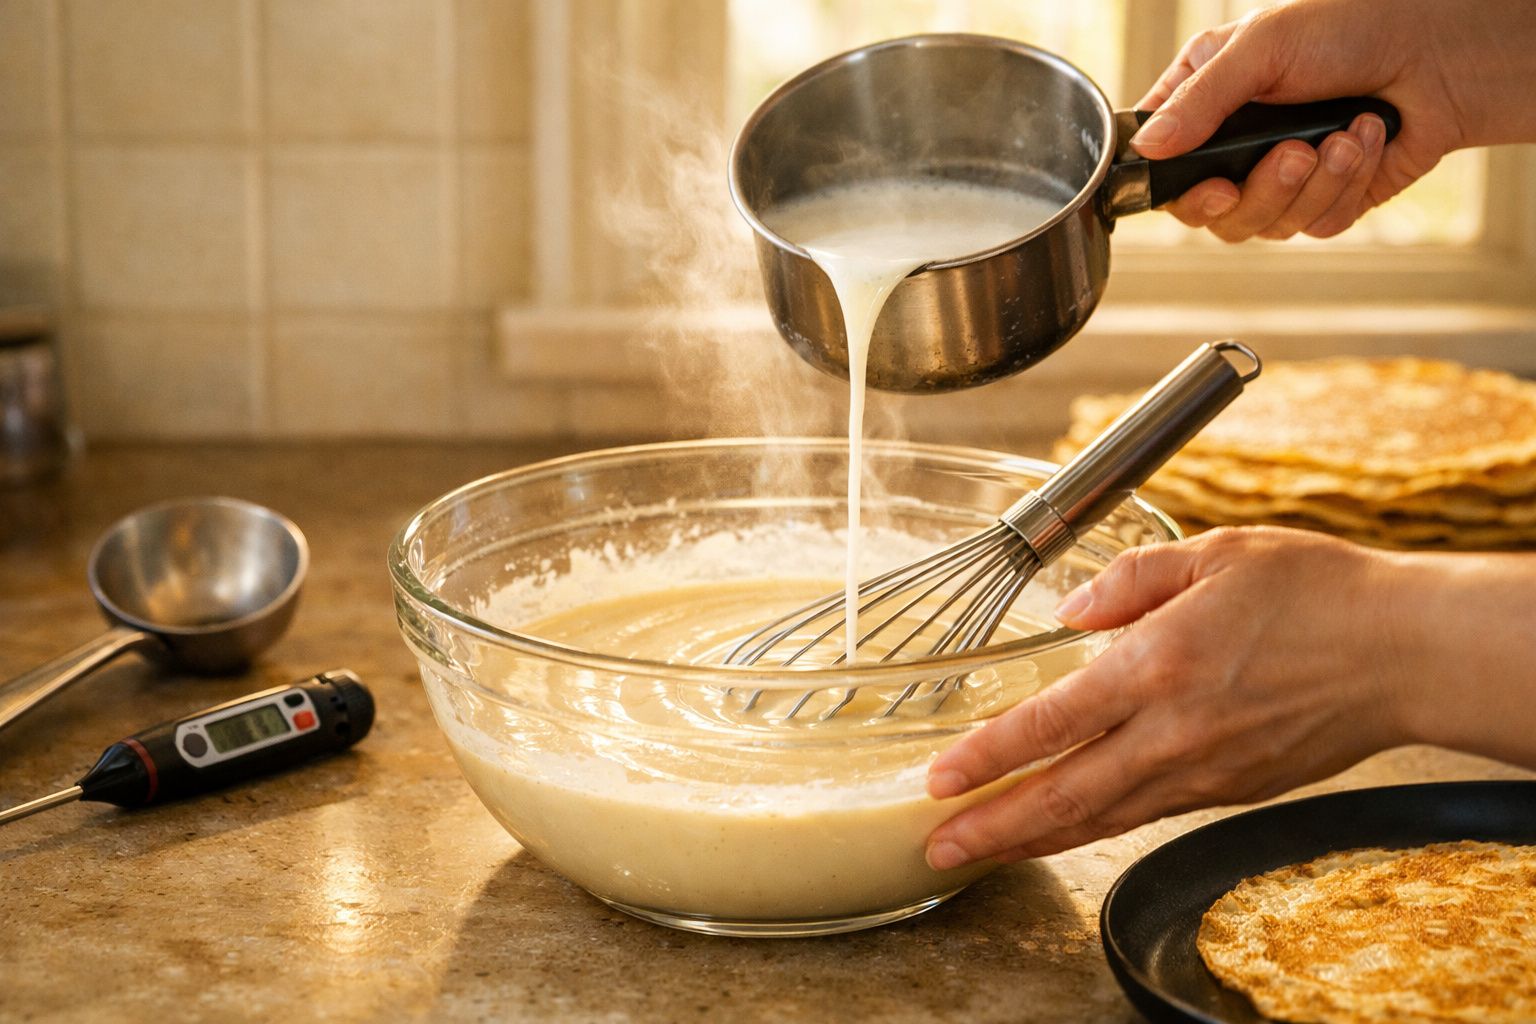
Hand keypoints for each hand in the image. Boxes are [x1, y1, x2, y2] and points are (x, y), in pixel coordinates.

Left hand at [923, 526, 1535, 868]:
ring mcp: (1203, 770)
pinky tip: (1063, 830)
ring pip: (1100, 819)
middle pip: (1063, 795)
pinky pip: (1145, 815)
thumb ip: (1131, 577)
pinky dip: (1093, 829)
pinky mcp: (1229, 789)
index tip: (938, 778)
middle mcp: (1172, 731)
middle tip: (937, 844)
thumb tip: (1071, 608)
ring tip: (980, 851)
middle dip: (992, 825)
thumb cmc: (1314, 593)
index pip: (1050, 725)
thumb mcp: (1214, 552)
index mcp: (1158, 665)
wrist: (1402, 652)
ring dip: (1033, 839)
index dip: (987, 756)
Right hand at [1133, 0, 1535, 240]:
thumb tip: (1147, 148)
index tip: (1213, 188)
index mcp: (1205, 104)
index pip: (1163, 171)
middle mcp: (1235, 148)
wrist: (1437, 52)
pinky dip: (1345, 187)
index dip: (1180, 193)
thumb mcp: (1262, 46)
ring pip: (1264, 226)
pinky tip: (1364, 141)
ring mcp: (1279, 179)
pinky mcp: (1324, 201)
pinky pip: (1315, 225)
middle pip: (1212, 215)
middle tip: (1293, 154)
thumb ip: (1200, 100)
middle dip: (1260, 191)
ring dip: (1312, 184)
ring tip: (1344, 136)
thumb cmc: (1348, 28)